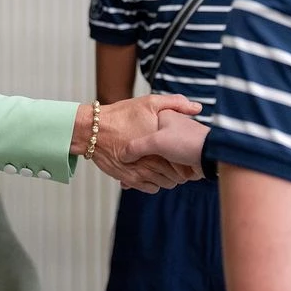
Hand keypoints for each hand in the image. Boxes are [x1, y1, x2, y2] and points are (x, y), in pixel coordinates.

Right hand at [78, 94, 201, 192]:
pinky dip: (153, 182)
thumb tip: (198, 107)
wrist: (92, 130)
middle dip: (178, 168)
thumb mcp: (149, 102)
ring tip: (162, 165)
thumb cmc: (121, 114)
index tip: (183, 151)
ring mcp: (141, 172)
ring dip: (166, 176)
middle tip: (175, 159)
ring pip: (165, 183)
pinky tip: (150, 171)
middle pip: (177, 174)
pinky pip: (151, 188)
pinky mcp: (131, 180)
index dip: (186, 156)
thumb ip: (175, 103)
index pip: (184, 158)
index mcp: (161, 141)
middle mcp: (153, 160)